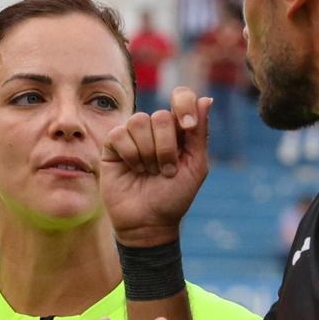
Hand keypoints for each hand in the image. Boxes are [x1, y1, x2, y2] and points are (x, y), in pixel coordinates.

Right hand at [99, 86, 213, 246]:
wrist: (149, 222)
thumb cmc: (174, 197)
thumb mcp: (195, 167)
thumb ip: (200, 133)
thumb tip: (206, 99)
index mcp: (178, 130)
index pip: (181, 97)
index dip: (184, 105)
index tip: (188, 127)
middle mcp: (155, 129)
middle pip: (161, 116)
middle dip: (166, 148)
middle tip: (166, 171)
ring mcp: (133, 135)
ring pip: (139, 122)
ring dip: (148, 153)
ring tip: (148, 172)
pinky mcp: (112, 145)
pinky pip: (120, 134)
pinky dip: (130, 155)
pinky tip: (132, 169)